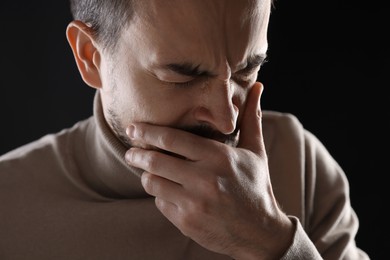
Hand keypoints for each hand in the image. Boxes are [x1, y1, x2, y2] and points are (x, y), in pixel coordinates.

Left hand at [125, 82, 293, 258]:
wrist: (259, 232)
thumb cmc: (255, 187)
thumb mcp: (255, 151)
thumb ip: (251, 118)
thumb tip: (257, 85)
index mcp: (219, 157)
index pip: (172, 138)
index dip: (147, 131)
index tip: (133, 128)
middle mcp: (204, 179)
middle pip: (155, 160)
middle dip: (136, 154)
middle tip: (130, 151)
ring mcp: (193, 203)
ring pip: (152, 182)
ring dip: (147, 175)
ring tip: (149, 172)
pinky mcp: (186, 222)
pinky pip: (160, 203)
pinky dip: (161, 195)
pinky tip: (170, 193)